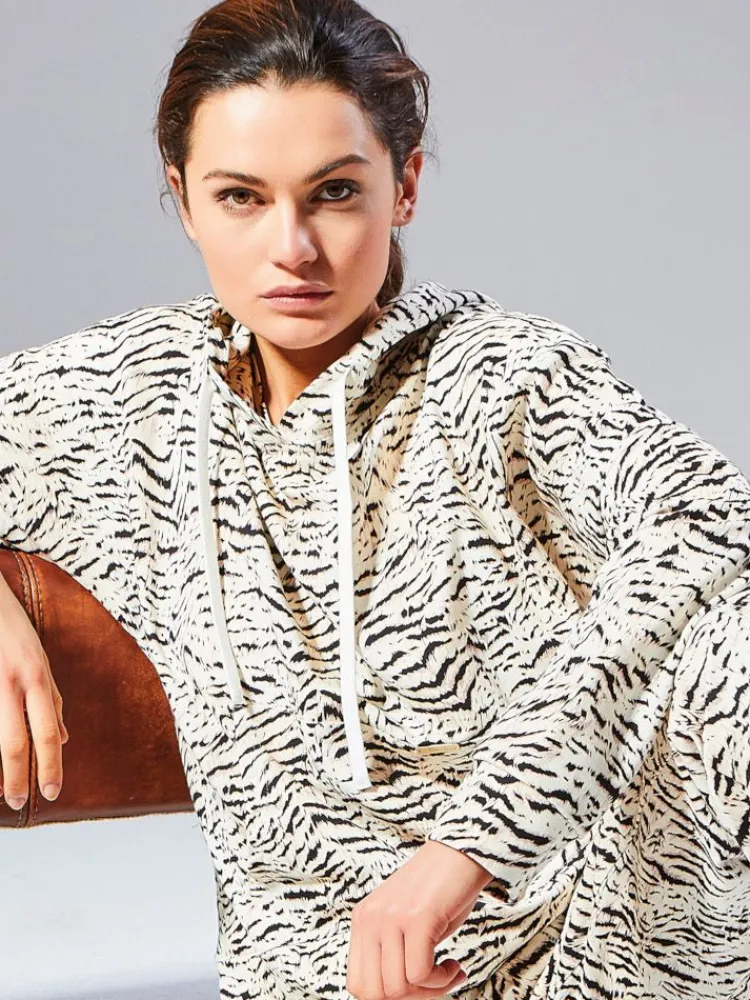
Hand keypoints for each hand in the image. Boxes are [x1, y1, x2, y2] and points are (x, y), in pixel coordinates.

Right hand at [0, 574, 68, 810]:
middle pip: (15, 741)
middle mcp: (11, 682)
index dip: (51, 765)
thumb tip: (65, 739)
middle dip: (17, 778)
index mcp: (35, 677)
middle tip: (18, 802)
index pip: (48, 731)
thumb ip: (51, 698)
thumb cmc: (12, 629)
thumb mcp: (40, 659)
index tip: (51, 793)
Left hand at [345, 838, 494, 999]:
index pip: (358, 984)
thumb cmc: (440, 891)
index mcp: (362, 920)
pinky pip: (420, 974)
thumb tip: (396, 996)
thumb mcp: (404, 921)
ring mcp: (391, 918)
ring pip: (398, 988)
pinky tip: (455, 964)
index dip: (389, 997)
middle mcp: (370, 919)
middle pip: (374, 993)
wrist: (462, 853)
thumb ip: (392, 951)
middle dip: (410, 998)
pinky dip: (442, 980)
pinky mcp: (416, 919)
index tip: (418, 987)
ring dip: (431, 990)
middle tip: (435, 983)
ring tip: (449, 972)